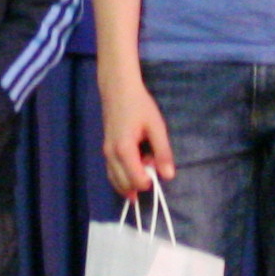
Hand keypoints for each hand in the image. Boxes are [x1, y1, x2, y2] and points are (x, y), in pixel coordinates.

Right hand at [101, 72, 172, 200]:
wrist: (118, 90)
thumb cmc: (139, 105)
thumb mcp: (156, 127)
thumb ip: (162, 152)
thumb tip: (168, 176)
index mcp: (124, 150)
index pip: (136, 181)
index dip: (150, 180)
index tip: (158, 165)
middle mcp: (111, 155)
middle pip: (124, 185)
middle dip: (140, 182)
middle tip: (151, 164)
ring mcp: (106, 154)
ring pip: (115, 182)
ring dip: (131, 182)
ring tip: (145, 166)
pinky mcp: (106, 151)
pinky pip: (112, 173)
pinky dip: (123, 178)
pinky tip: (135, 169)